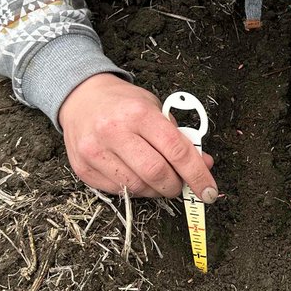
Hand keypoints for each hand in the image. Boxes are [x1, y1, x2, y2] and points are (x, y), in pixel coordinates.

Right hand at [59, 73, 217, 200]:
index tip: (209, 190)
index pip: (176, 150)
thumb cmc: (123, 103)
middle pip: (157, 173)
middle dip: (176, 186)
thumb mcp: (155, 109)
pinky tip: (136, 177)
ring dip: (156, 190)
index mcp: (138, 113)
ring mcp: (95, 151)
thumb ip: (179, 137)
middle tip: (180, 185)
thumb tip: (204, 165)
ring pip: (137, 187)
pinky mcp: (83, 169)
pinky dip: (135, 190)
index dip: (197, 174)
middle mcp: (114, 131)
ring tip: (158, 180)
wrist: (81, 98)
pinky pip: (118, 191)